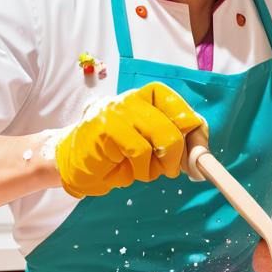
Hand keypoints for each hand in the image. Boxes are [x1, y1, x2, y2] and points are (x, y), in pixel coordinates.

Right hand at [55, 82, 206, 197]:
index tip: (199, 150)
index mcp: (144, 99)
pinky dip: (142, 169)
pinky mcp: (106, 127)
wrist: (70, 164)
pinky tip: (130, 172)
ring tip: (144, 171)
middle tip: (170, 171)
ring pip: (163, 136)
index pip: (177, 103)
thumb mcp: (148, 147)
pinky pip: (140, 150)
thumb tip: (201, 151)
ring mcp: (118, 110)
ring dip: (159, 166)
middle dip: (179, 155)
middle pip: (175, 124)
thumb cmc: (113, 157)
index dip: (192, 125)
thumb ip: (172, 142)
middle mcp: (132, 99)